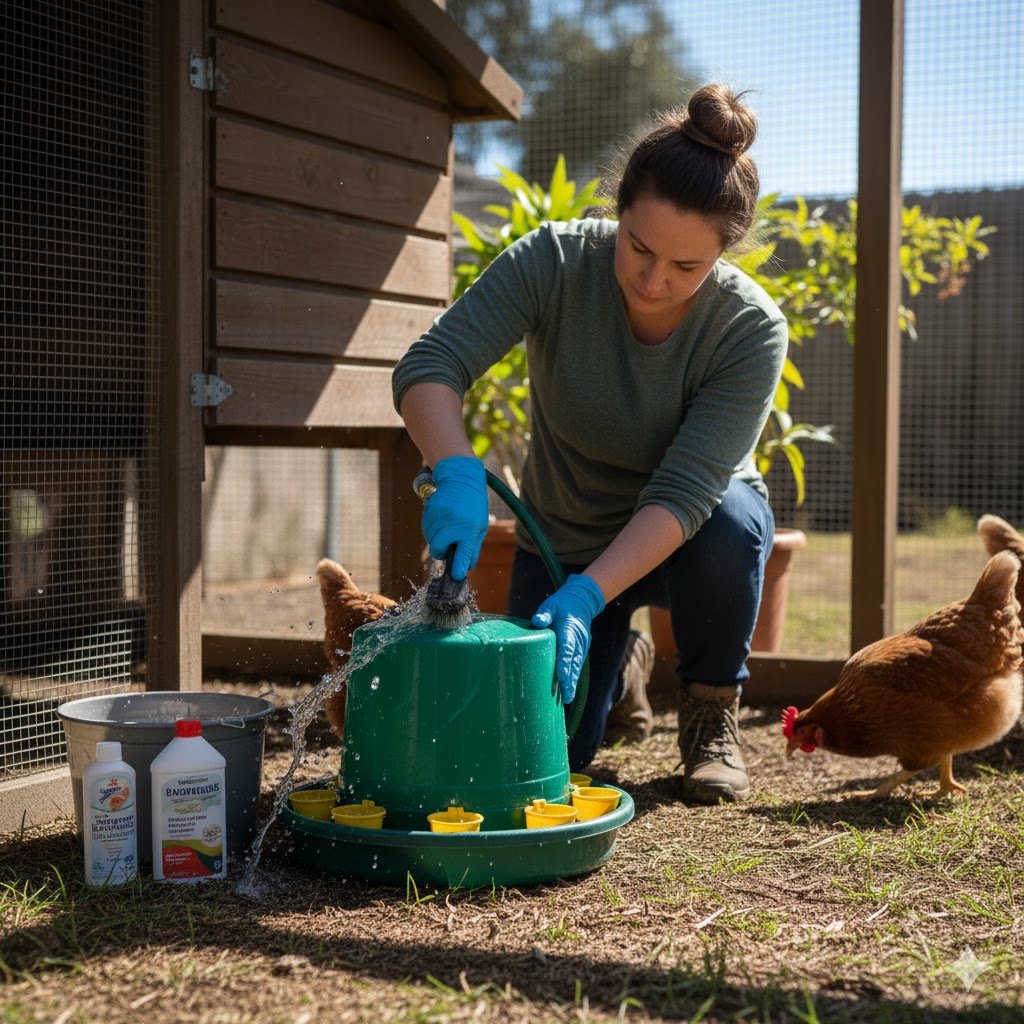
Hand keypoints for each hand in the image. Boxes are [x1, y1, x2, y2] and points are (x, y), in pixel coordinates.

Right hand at [421, 456, 488, 579]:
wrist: (461, 478)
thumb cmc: (474, 506)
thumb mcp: (480, 526)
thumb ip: (472, 547)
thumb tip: (464, 568)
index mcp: (470, 530)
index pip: (463, 553)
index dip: (458, 566)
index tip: (455, 576)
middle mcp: (454, 524)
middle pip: (438, 551)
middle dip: (440, 553)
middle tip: (446, 547)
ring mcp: (440, 518)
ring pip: (430, 541)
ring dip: (437, 539)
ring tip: (448, 524)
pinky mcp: (429, 512)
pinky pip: (426, 529)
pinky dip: (432, 529)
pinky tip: (441, 518)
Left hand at [531, 574, 605, 703]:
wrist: (582, 601)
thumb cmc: (562, 604)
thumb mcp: (552, 605)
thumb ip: (545, 613)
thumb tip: (536, 621)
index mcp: (569, 628)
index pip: (567, 647)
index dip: (564, 662)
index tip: (561, 675)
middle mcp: (578, 639)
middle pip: (574, 662)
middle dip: (570, 679)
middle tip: (565, 695)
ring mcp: (582, 645)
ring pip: (577, 666)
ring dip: (573, 682)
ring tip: (567, 698)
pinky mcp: (581, 650)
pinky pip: (578, 665)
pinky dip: (574, 677)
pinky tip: (569, 690)